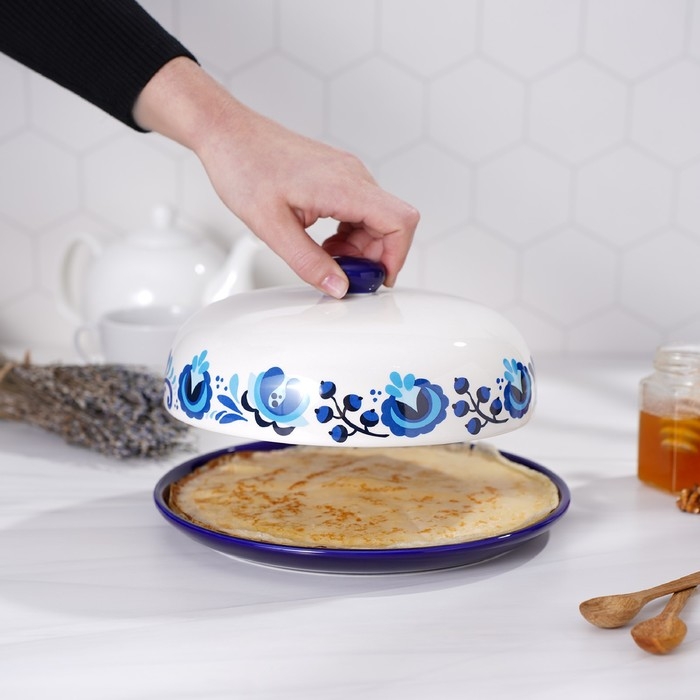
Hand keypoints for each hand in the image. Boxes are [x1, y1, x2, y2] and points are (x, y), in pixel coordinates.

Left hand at [133, 58, 418, 297]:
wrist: (227, 134)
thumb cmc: (244, 167)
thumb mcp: (271, 227)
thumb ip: (308, 262)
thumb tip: (338, 287)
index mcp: (343, 185)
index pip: (400, 221)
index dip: (396, 256)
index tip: (375, 278)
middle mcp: (353, 175)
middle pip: (392, 223)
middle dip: (374, 256)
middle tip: (342, 273)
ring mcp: (347, 173)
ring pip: (377, 219)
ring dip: (360, 246)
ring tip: (326, 257)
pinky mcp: (337, 176)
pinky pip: (360, 210)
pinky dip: (350, 233)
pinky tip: (324, 242)